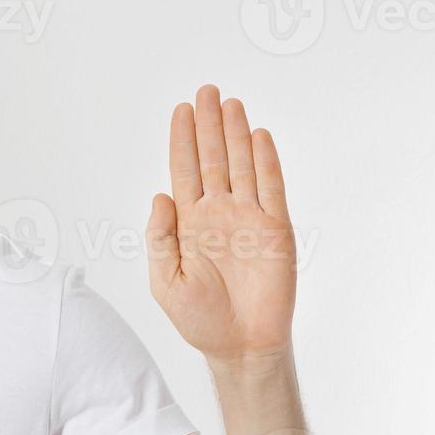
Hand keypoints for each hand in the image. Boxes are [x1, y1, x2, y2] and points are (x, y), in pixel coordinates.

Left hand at [146, 84, 294, 367]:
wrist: (240, 344)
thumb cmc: (199, 318)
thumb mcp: (165, 281)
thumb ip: (159, 238)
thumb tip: (159, 194)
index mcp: (189, 223)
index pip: (183, 171)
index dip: (181, 140)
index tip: (181, 110)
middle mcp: (218, 213)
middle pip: (212, 159)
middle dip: (208, 125)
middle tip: (207, 90)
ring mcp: (248, 219)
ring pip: (241, 166)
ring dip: (236, 135)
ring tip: (231, 103)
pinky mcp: (275, 230)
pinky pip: (271, 189)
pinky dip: (266, 162)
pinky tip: (258, 137)